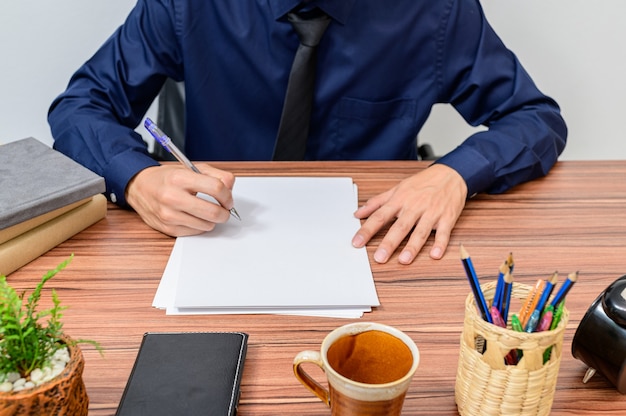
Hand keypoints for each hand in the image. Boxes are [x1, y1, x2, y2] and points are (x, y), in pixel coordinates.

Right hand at [125, 163, 235, 235]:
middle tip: (224, 209)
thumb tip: (230, 188)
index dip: (228, 196)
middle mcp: (172, 197)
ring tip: (206, 211)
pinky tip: (194, 217)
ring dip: (212, 220)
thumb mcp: (191, 168)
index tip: (228, 199)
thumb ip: (215, 175)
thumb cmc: (167, 178)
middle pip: (214, 212)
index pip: (216, 188)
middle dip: (224, 212)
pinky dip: (200, 225)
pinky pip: (196, 232)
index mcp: (180, 178)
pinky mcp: (168, 229)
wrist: (139, 187)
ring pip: (207, 225)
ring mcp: (169, 215)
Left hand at [351, 164, 467, 263]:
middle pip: (400, 227)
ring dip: (412, 247)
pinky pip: (443, 233)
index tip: (357, 242)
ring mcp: (431, 213)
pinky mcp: (447, 218)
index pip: (379, 216)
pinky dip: (440, 243)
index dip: (367, 230)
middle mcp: (414, 207)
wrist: (450, 174)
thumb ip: (377, 202)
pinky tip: (435, 254)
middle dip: (389, 243)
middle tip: (379, 257)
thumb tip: (357, 213)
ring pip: (420, 232)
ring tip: (403, 260)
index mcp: (400, 200)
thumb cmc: (422, 183)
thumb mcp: (397, 188)